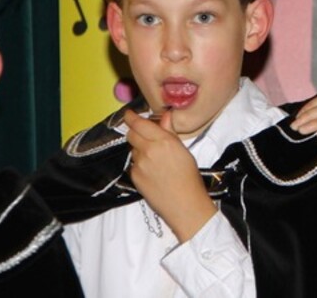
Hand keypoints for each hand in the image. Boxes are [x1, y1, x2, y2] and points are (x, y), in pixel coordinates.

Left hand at [124, 109, 216, 242]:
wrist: (184, 204)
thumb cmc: (189, 176)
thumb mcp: (183, 150)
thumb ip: (170, 132)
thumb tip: (165, 116)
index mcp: (163, 141)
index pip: (140, 124)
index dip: (131, 117)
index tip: (128, 113)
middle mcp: (148, 150)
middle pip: (132, 135)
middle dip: (136, 132)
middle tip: (145, 135)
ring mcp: (139, 164)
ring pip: (133, 150)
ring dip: (140, 149)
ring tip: (156, 159)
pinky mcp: (134, 177)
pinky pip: (134, 164)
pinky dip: (140, 164)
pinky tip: (153, 172)